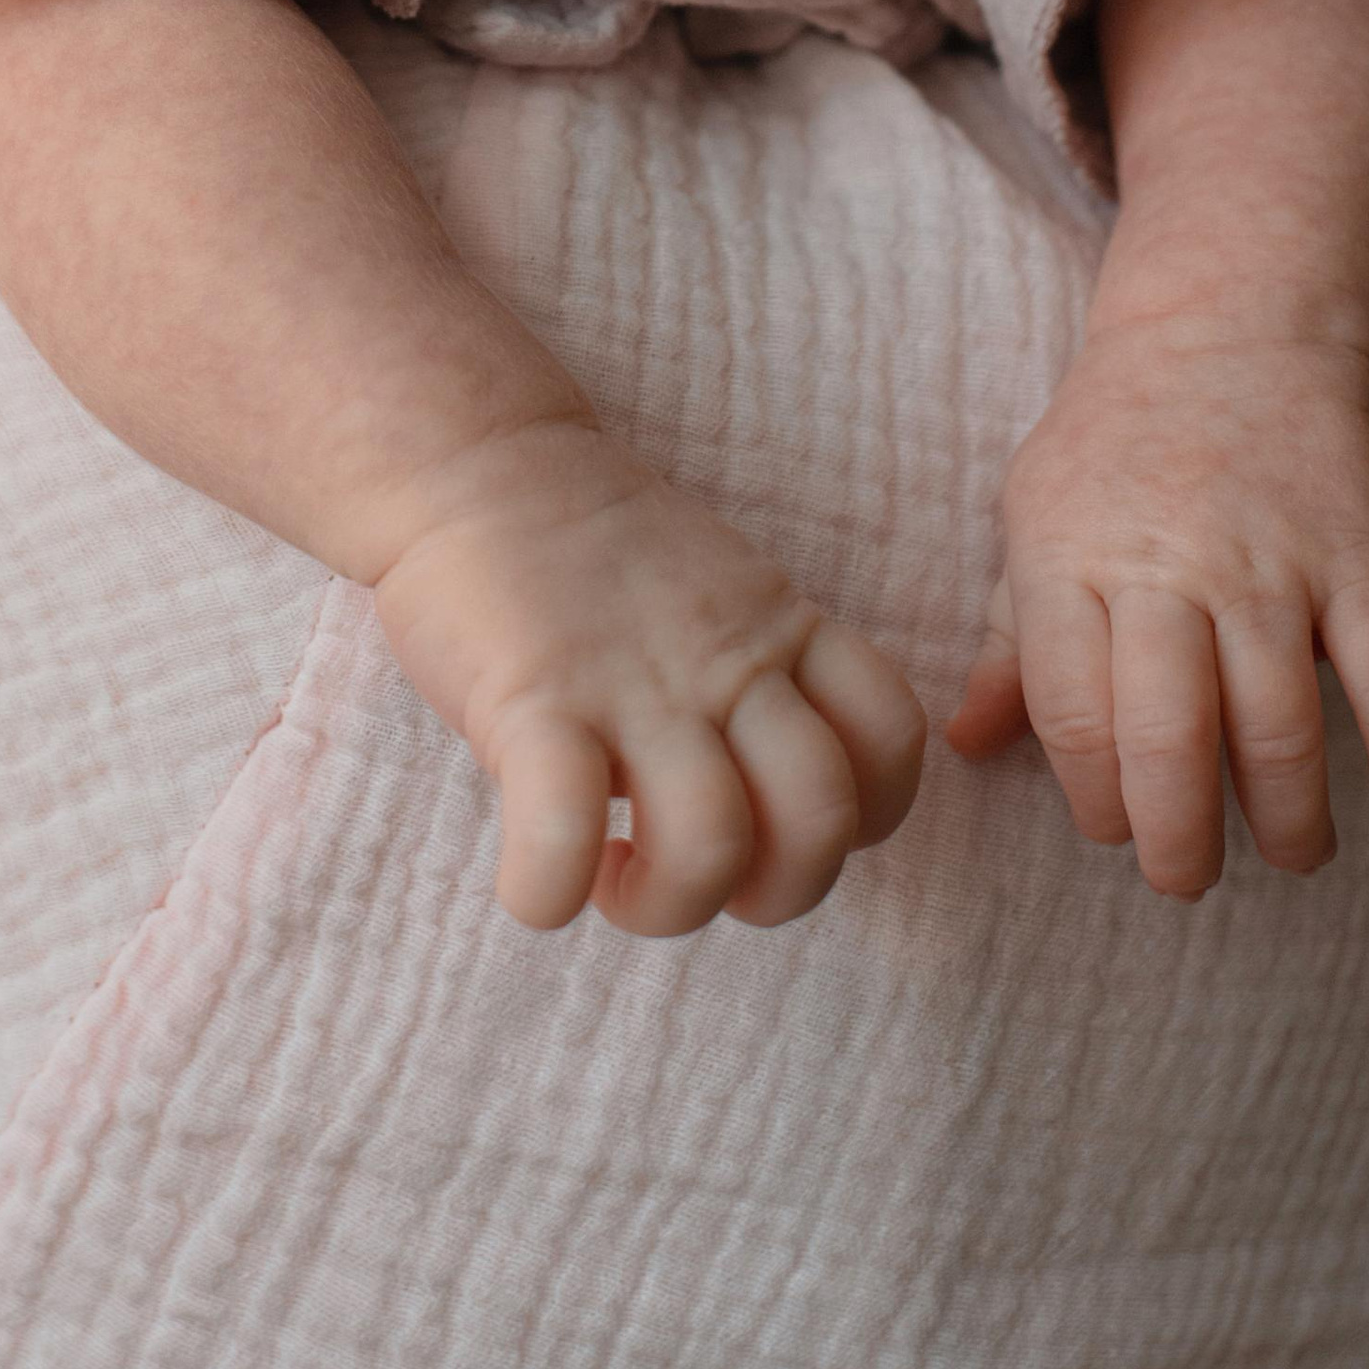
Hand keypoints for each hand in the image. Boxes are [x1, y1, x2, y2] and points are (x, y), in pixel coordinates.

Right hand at [371, 420, 925, 937]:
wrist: (477, 463)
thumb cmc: (591, 555)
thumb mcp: (720, 593)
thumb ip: (759, 678)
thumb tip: (769, 808)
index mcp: (780, 630)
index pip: (891, 739)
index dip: (863, 817)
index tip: (782, 825)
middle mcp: (725, 660)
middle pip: (822, 818)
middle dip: (776, 893)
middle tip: (700, 872)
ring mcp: (633, 683)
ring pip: (713, 846)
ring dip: (668, 905)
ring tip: (616, 877)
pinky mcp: (535, 700)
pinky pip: (562, 836)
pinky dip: (550, 895)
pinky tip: (535, 885)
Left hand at [946, 319, 1368, 898]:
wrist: (1231, 321)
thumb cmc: (1117, 440)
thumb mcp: (1036, 515)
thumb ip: (1013, 640)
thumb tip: (966, 746)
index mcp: (1070, 556)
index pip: (1072, 717)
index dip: (1093, 798)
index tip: (1115, 828)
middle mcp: (1169, 563)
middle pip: (1171, 742)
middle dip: (1180, 844)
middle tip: (1189, 877)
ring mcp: (1272, 560)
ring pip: (1282, 730)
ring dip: (1290, 822)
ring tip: (1292, 852)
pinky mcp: (1363, 553)